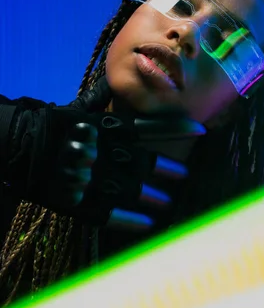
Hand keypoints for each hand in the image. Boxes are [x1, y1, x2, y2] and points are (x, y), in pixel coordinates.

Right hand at [6, 77, 205, 227]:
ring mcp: (91, 177)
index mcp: (104, 127)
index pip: (148, 126)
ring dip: (152, 196)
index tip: (200, 129)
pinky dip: (129, 219)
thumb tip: (127, 83)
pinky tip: (147, 224)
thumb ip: (104, 102)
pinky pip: (108, 213)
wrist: (18, 146)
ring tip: (167, 203)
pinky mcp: (79, 201)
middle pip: (143, 161)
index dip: (175, 127)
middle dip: (167, 169)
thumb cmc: (51, 125)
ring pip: (131, 188)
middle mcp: (103, 151)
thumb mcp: (80, 109)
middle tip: (185, 175)